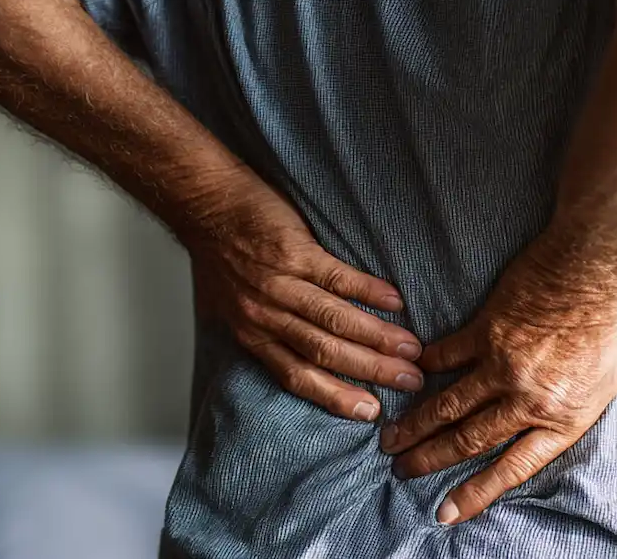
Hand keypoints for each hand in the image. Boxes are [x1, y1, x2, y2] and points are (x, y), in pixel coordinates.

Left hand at [182, 191, 423, 422]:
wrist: (205, 203)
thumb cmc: (219, 255)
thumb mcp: (229, 306)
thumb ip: (262, 333)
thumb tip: (300, 358)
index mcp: (251, 333)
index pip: (296, 375)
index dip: (335, 395)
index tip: (370, 412)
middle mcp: (264, 314)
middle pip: (324, 352)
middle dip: (371, 370)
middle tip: (410, 380)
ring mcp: (280, 283)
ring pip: (334, 319)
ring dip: (376, 336)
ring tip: (411, 348)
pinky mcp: (293, 250)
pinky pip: (337, 277)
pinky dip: (368, 290)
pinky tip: (394, 301)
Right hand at [380, 248, 616, 524]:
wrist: (593, 264)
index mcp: (564, 416)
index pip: (512, 467)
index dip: (477, 492)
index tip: (446, 510)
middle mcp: (527, 399)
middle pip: (469, 440)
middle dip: (431, 460)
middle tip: (402, 471)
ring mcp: (500, 365)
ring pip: (449, 405)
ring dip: (416, 425)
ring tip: (389, 438)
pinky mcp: (483, 330)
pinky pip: (446, 355)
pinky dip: (424, 367)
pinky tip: (405, 375)